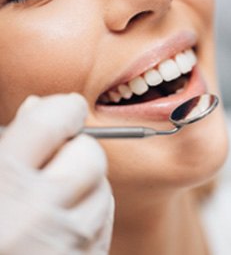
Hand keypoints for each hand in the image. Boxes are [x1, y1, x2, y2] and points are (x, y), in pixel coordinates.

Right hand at [0, 94, 113, 254]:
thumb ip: (8, 139)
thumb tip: (40, 105)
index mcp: (2, 181)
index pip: (53, 121)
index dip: (66, 107)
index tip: (70, 108)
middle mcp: (36, 214)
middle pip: (91, 154)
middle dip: (79, 148)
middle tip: (60, 157)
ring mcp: (67, 244)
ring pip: (104, 187)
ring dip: (87, 183)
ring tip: (56, 196)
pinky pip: (104, 219)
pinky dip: (92, 210)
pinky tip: (65, 219)